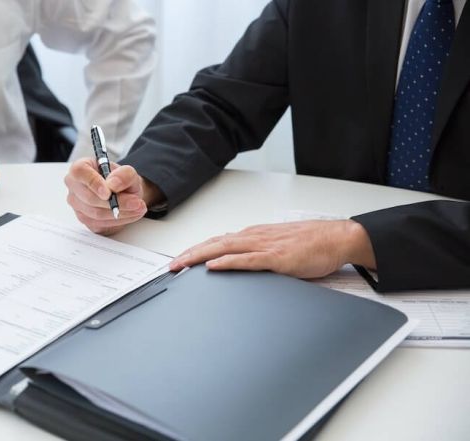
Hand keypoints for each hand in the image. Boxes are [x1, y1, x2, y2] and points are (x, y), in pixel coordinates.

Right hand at [64, 158, 161, 234]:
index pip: (79, 172)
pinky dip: (119, 221)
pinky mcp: (85, 220)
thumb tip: (113, 185)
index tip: (109, 192)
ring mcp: (77, 205)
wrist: (124, 193)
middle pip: (89, 198)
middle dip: (116, 202)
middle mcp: (74, 186)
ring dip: (121, 213)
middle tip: (136, 202)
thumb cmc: (120, 181)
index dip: (94, 183)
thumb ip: (123, 174)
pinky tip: (130, 214)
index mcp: (80, 168)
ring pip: (96, 214)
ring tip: (138, 208)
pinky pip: (101, 224)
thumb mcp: (128, 172)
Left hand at [169, 220, 375, 278]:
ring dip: (199, 256)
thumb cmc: (312, 244)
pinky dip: (227, 262)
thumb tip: (241, 264)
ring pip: (224, 248)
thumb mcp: (278, 247)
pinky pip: (247, 260)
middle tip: (170, 266)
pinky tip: (213, 266)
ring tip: (181, 265)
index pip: (218, 242)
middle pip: (214, 243)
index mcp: (254, 235)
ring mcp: (264, 246)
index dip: (196, 250)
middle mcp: (254, 237)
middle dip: (189, 255)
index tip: (180, 260)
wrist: (337, 238)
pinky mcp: (276, 258)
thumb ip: (259, 254)